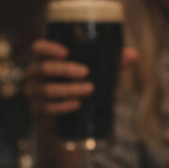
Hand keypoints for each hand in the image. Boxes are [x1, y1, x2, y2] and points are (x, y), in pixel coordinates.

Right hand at [24, 40, 138, 117]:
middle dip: (65, 70)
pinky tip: (76, 104)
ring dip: (68, 89)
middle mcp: (34, 74)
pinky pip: (47, 109)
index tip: (66, 51)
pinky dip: (63, 106)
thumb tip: (134, 55)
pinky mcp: (38, 112)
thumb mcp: (93, 72)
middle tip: (86, 72)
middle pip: (44, 68)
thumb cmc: (78, 84)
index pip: (38, 48)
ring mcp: (34, 94)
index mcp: (45, 59)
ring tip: (89, 89)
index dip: (48, 48)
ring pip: (47, 90)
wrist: (66, 119)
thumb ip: (111, 62)